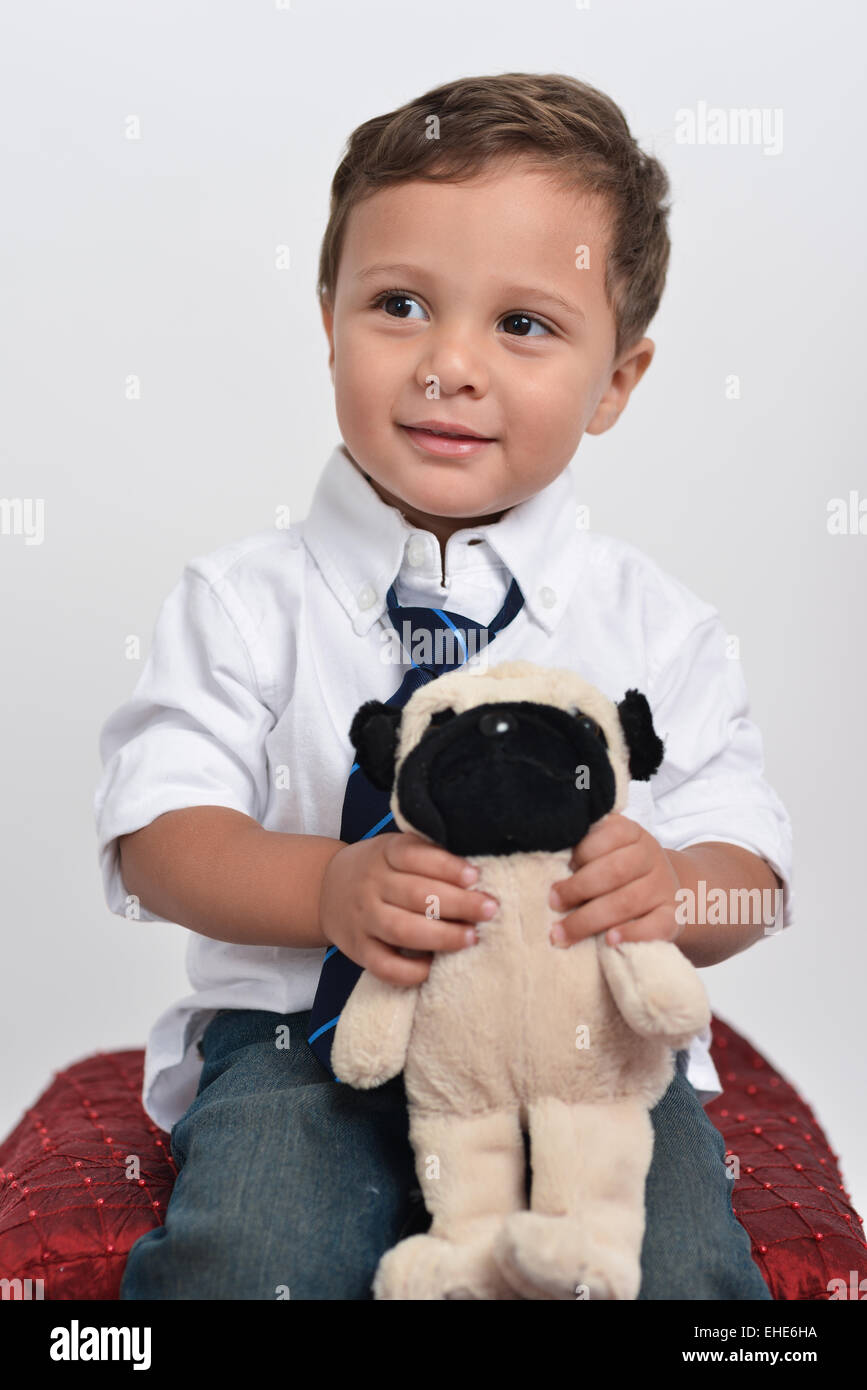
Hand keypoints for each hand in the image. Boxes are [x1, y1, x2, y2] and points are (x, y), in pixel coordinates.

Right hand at [318, 831, 497, 986]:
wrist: (325, 889)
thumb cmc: (379, 869)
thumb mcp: (395, 849)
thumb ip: (428, 855)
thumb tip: (477, 875)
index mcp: (384, 853)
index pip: (413, 855)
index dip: (445, 866)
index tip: (475, 876)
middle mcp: (371, 885)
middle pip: (415, 894)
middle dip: (457, 903)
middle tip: (489, 909)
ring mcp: (363, 919)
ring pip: (401, 930)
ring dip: (440, 936)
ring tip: (471, 938)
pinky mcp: (359, 950)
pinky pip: (383, 966)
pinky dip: (409, 971)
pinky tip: (433, 968)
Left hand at [547, 813, 681, 947]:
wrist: (668, 891)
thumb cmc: (621, 870)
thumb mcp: (607, 850)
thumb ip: (583, 849)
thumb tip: (544, 858)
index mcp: (632, 834)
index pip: (609, 836)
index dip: (582, 852)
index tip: (560, 867)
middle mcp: (651, 857)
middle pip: (615, 871)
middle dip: (578, 888)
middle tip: (553, 902)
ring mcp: (664, 888)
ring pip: (627, 902)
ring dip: (589, 919)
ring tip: (561, 932)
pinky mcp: (673, 917)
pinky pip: (656, 926)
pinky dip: (632, 934)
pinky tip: (609, 940)